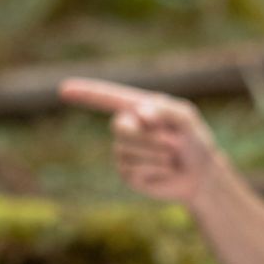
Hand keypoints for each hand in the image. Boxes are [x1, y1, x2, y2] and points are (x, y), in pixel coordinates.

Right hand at [59, 79, 220, 204]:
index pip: (107, 98)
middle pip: (120, 127)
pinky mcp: (128, 173)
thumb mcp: (187, 119)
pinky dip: (157, 169)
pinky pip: (134, 169)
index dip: (85, 93)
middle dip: (147, 137)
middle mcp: (127, 127)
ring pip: (129, 151)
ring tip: (173, 156)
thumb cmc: (194, 140)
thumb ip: (166, 110)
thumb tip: (140, 114)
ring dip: (158, 154)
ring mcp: (124, 151)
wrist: (201, 174)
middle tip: (173, 143)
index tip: (63, 89)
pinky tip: (167, 170)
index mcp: (137, 108)